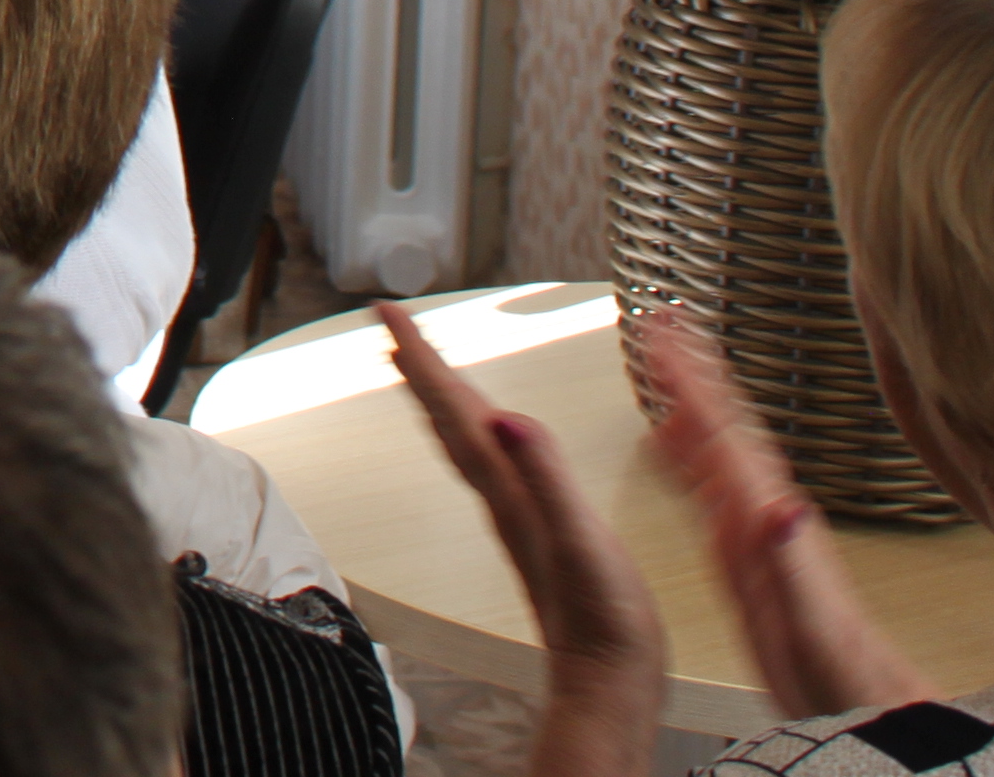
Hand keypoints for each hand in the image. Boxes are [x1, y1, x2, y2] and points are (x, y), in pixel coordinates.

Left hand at [382, 303, 671, 776]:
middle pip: (448, 416)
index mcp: (507, 488)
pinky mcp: (535, 528)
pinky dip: (478, 431)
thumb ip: (546, 479)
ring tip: (422, 360)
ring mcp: (515, 512)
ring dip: (441, 394)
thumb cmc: (602, 620)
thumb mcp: (581, 542)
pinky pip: (492, 462)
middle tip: (391, 319)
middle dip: (421, 363)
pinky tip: (488, 432)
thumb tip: (506, 418)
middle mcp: (501, 495)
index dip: (422, 356)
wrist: (607, 683)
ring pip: (464, 438)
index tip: (385, 310)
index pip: (453, 409)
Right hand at [644, 309, 930, 719]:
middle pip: (728, 431)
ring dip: (693, 403)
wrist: (872, 716)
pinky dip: (690, 455)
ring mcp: (762, 539)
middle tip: (663, 320)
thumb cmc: (845, 687)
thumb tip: (780, 504)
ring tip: (665, 361)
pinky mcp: (754, 562)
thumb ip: (793, 571)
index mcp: (773, 530)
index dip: (699, 382)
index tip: (669, 332)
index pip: (730, 439)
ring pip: (722, 454)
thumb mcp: (813, 636)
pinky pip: (714, 490)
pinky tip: (675, 444)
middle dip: (696, 373)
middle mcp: (768, 523)